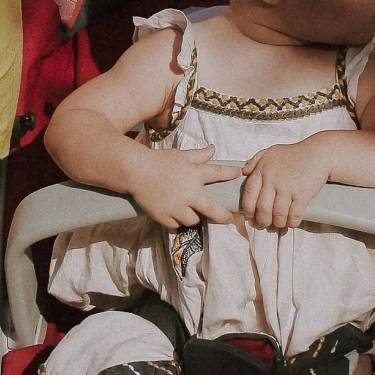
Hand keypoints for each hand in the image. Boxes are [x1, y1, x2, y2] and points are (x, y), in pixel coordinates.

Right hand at [129, 149, 244, 231]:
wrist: (135, 171)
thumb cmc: (159, 161)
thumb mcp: (180, 155)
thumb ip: (199, 155)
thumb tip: (213, 149)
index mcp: (195, 175)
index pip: (218, 173)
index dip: (230, 173)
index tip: (239, 173)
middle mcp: (189, 193)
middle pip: (214, 211)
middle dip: (223, 216)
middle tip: (227, 218)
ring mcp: (177, 207)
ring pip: (193, 220)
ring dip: (193, 216)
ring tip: (189, 211)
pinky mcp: (164, 217)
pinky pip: (176, 225)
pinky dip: (177, 221)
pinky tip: (175, 215)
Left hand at [237, 139, 332, 230]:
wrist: (319, 153)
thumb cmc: (294, 154)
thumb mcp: (271, 152)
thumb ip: (255, 161)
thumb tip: (243, 172)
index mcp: (263, 169)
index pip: (249, 193)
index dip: (248, 208)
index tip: (250, 215)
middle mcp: (273, 179)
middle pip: (262, 208)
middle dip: (262, 220)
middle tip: (265, 223)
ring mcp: (288, 187)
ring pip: (278, 214)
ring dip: (278, 223)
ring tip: (279, 222)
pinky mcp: (302, 194)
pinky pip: (294, 215)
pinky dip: (292, 222)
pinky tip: (292, 221)